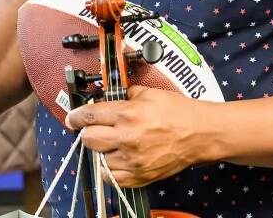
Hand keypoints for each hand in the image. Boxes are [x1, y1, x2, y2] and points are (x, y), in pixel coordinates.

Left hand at [66, 85, 206, 186]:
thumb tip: (109, 97)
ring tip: (113, 144)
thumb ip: (126, 95)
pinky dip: (110, 169)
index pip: (88, 115)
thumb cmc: (178, 112)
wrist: (200, 134)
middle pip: (88, 139)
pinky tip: (117, 159)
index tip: (73, 118)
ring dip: (102, 151)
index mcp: (127, 114)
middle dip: (88, 132)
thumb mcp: (150, 94)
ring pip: (99, 159)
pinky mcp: (139, 176)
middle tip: (95, 129)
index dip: (76, 116)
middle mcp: (126, 137)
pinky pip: (112, 178)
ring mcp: (132, 160)